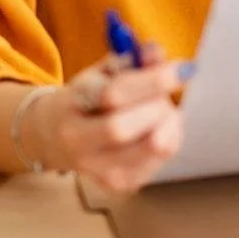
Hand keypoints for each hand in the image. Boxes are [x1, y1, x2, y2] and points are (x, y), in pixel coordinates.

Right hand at [20, 52, 188, 191]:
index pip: (113, 95)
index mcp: (71, 106)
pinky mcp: (118, 184)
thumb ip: (130, 61)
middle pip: (125, 129)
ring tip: (159, 112)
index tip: (183, 69)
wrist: (55, 138)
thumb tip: (156, 53)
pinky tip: (154, 130)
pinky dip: (168, 138)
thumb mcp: (101, 73)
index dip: (153, 81)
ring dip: (168, 123)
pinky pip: (160, 161)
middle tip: (164, 97)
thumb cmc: (86, 98)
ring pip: (152, 148)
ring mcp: (97, 169)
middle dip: (157, 107)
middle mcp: (78, 142)